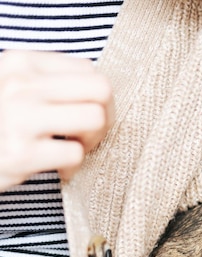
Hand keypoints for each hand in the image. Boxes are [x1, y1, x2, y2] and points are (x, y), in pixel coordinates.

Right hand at [0, 50, 113, 190]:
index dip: (97, 96)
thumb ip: (50, 80)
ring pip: (95, 118)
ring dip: (92, 139)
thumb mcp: (13, 86)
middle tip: (90, 133)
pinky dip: (73, 166)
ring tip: (73, 147)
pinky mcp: (21, 153)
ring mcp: (19, 118)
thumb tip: (101, 90)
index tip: (84, 112)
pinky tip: (57, 168)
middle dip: (106, 115)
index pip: (89, 70)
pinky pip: (76, 154)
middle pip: (101, 90)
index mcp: (20, 62)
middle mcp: (19, 85)